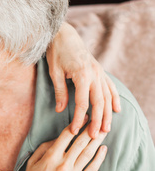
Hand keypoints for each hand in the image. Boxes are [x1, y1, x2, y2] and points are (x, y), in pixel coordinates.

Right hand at [15, 116, 107, 170]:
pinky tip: (103, 149)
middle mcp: (63, 164)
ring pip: (88, 154)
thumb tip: (58, 138)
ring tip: (104, 131)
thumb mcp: (32, 161)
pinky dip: (99, 158)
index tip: (84, 118)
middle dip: (90, 129)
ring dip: (97, 141)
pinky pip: (92, 169)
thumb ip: (44, 147)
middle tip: (99, 120)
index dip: (76, 125)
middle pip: (80, 142)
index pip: (66, 136)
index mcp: (50, 157)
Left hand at [47, 22, 120, 137]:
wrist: (64, 35)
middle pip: (98, 102)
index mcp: (82, 75)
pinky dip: (114, 98)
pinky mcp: (100, 70)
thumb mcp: (54, 72)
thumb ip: (60, 91)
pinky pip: (110, 86)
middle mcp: (94, 74)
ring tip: (106, 129)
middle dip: (97, 120)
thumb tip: (61, 110)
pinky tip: (116, 110)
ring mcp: (99, 72)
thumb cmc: (56, 52)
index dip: (79, 118)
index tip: (74, 130)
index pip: (82, 102)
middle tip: (94, 136)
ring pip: (107, 96)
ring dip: (107, 114)